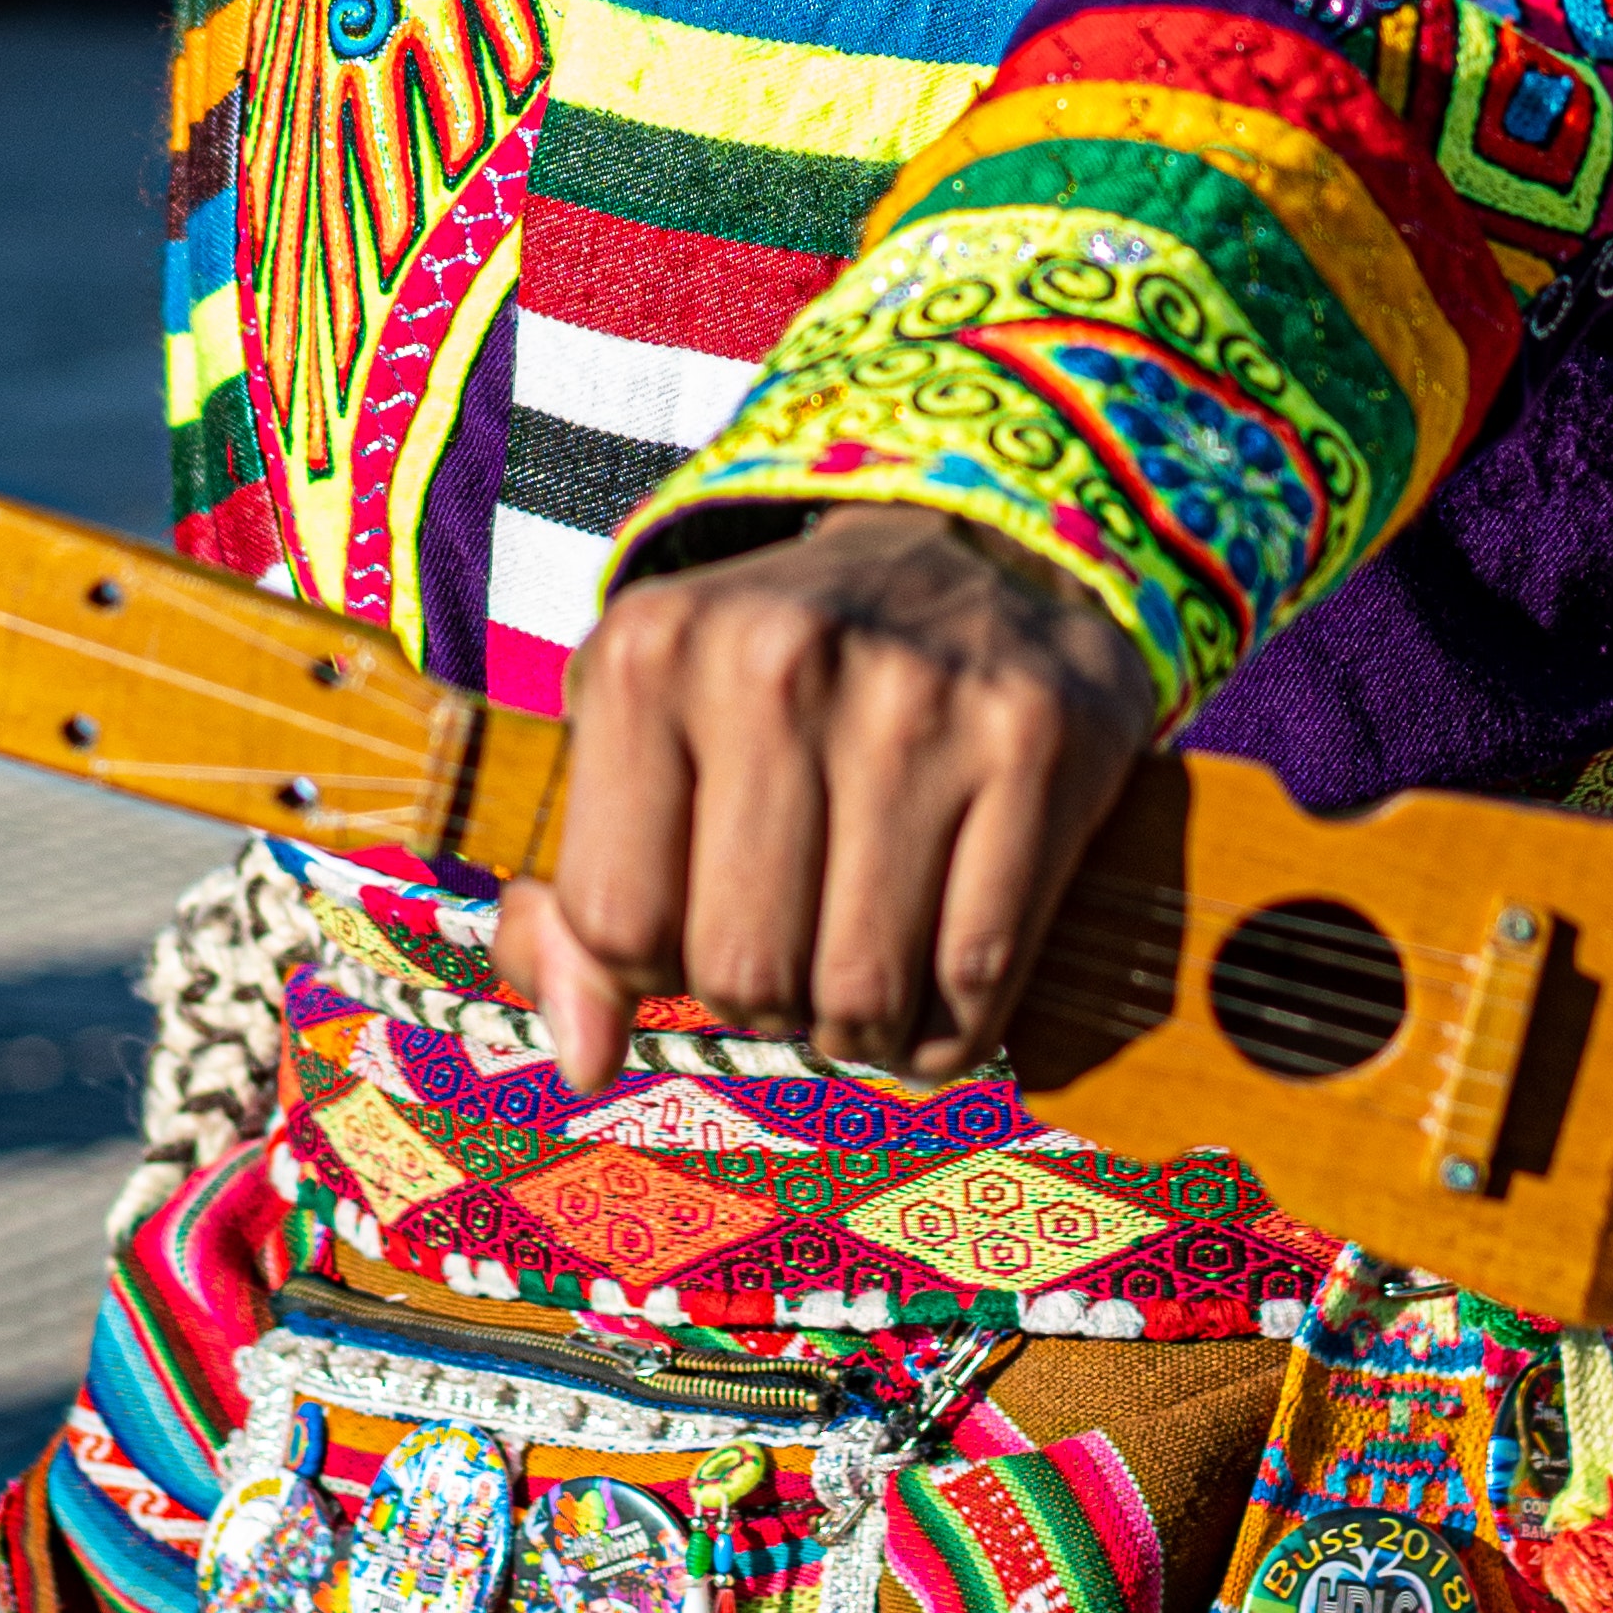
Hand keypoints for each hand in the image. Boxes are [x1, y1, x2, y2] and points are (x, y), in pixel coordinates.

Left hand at [492, 508, 1158, 1094]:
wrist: (969, 554)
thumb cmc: (776, 679)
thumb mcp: (647, 736)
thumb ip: (578, 907)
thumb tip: (587, 1058)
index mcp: (652, 652)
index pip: (617, 924)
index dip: (654, 964)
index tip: (698, 921)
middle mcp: (779, 659)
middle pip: (742, 973)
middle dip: (765, 1000)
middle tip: (795, 947)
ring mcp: (918, 699)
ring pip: (862, 995)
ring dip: (860, 1026)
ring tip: (863, 969)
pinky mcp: (1034, 742)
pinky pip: (976, 979)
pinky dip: (951, 1024)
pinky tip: (937, 979)